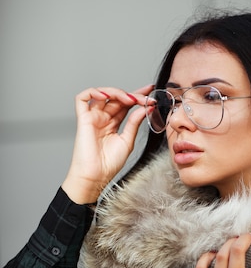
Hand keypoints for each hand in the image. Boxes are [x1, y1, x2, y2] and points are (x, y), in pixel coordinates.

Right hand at [62, 84, 153, 203]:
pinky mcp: (83, 118)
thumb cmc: (109, 164)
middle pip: (116, 98)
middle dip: (132, 94)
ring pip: (102, 94)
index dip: (137, 96)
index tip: (151, 92)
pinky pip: (83, 98)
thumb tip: (145, 108)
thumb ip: (134, 123)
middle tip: (145, 98)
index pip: (125, 104)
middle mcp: (102, 118)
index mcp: (113, 124)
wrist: (96, 176)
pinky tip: (107, 96)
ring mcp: (92, 117)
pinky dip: (94, 92)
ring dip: (117, 92)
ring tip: (130, 99)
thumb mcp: (128, 141)